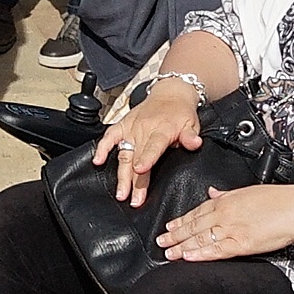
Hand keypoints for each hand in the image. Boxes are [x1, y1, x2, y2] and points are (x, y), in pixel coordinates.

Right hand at [90, 84, 205, 205]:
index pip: (153, 146)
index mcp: (162, 130)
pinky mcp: (122, 126)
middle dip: (134, 180)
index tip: (140, 170)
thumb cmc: (181, 113)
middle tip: (133, 199)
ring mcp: (131, 128)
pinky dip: (102, 148)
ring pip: (124, 154)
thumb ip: (191, 136)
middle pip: (137, 157)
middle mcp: (143, 129)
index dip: (146, 158)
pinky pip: (109, 137)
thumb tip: (195, 143)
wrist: (170, 94)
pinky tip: (98, 161)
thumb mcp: (192, 123)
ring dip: (121, 174)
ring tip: (120, 193)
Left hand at [159, 183, 293, 262]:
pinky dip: (201, 254)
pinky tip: (189, 257)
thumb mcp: (248, 190)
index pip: (197, 212)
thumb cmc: (278, 199)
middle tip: (161, 241)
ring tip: (169, 252)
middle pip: (194, 226)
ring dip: (182, 246)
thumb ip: (226, 194)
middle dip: (175, 235)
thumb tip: (212, 192)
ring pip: (201, 239)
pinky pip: (217, 250)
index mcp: (226, 201)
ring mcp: (232, 229)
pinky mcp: (242, 243)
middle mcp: (225, 214)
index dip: (181, 221)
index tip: (170, 226)